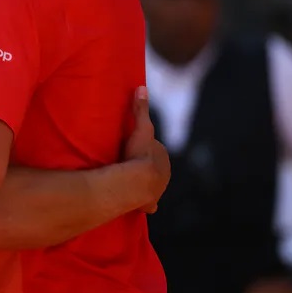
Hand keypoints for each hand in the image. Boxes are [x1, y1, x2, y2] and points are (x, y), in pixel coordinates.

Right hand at [124, 87, 169, 212]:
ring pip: (151, 185)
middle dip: (144, 165)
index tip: (131, 146)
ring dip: (144, 183)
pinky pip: (148, 204)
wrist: (139, 182)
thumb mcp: (140, 128)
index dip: (143, 146)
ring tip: (129, 181)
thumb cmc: (140, 155)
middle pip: (153, 167)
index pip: (153, 148)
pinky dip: (146, 204)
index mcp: (163, 156)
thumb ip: (140, 109)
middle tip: (127, 162)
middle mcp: (164, 174)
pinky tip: (142, 205)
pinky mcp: (149, 204)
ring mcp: (157, 190)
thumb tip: (142, 87)